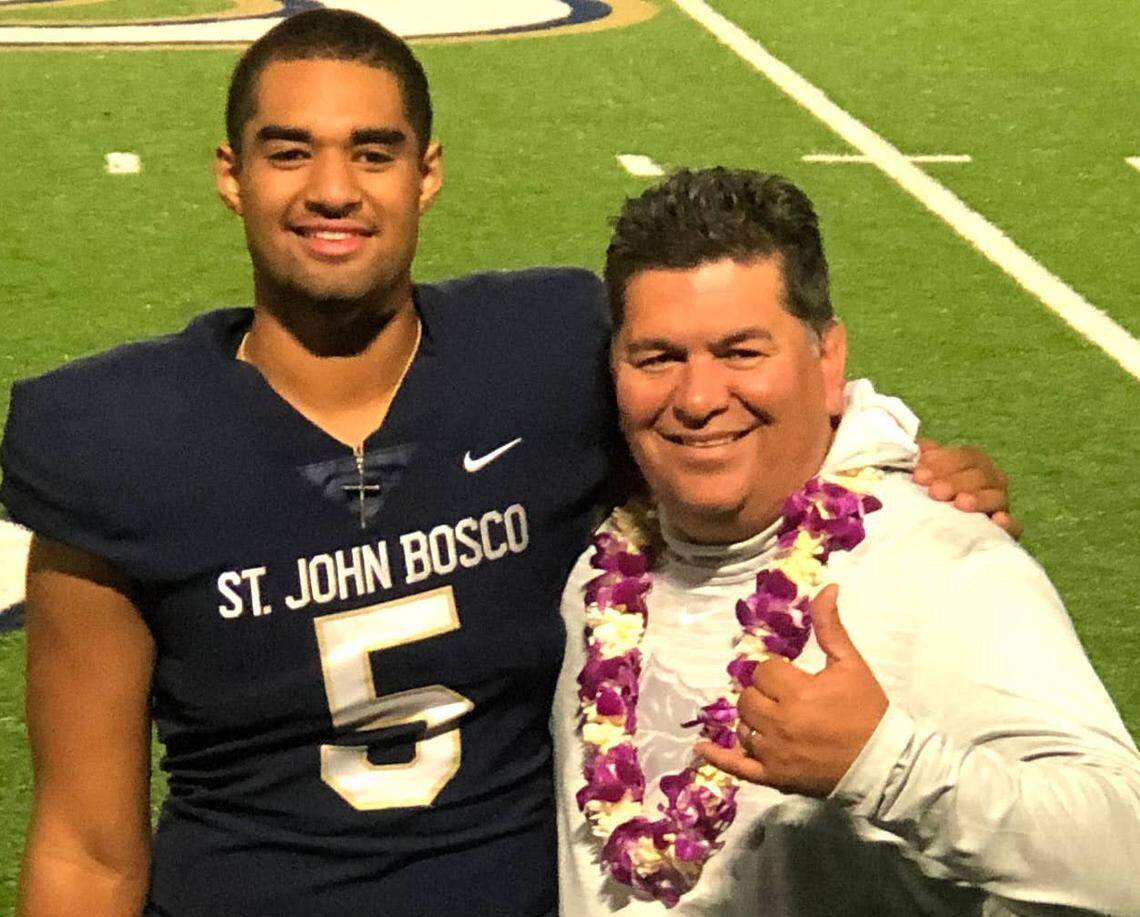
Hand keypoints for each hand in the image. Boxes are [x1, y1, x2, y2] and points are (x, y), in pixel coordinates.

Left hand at [697, 585, 886, 796]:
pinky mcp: (773, 777)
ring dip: (753, 720)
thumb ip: (831, 627)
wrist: (882, 763)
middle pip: (748, 698)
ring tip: (772, 719)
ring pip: (742, 727)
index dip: (778, 672)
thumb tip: (825, 588)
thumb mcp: (851, 665)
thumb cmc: (867, 711)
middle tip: (785, 698)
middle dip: (763, 693)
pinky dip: (717, 757)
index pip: (764, 671)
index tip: (795, 678)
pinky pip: (737, 767)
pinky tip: (701, 747)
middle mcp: (779, 723)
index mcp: (797, 692)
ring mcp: (773, 753)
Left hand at [913, 437, 1021, 538]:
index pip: (967, 455)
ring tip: (960, 504)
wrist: (928, 533)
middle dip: (956, 481)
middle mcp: (990, 481)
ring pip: (998, 496)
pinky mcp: (1003, 532)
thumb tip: (913, 444)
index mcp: (972, 464)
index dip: (944, 462)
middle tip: (935, 492)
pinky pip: (1014, 526)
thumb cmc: (923, 494)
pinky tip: (997, 521)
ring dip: (979, 498)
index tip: (919, 475)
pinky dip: (1008, 524)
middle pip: (981, 474)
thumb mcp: (919, 475)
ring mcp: (999, 505)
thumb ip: (916, 458)